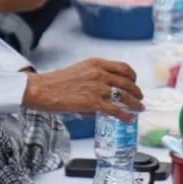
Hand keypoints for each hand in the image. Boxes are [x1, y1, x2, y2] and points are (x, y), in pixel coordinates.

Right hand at [24, 58, 142, 118]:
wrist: (42, 89)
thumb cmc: (56, 82)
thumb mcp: (79, 73)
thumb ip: (93, 82)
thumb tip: (102, 98)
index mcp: (96, 63)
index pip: (123, 67)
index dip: (132, 76)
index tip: (134, 82)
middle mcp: (100, 74)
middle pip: (127, 82)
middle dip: (136, 91)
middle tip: (139, 97)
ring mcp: (97, 88)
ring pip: (124, 96)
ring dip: (134, 103)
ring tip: (139, 108)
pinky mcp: (93, 103)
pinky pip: (115, 110)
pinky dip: (125, 116)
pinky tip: (129, 119)